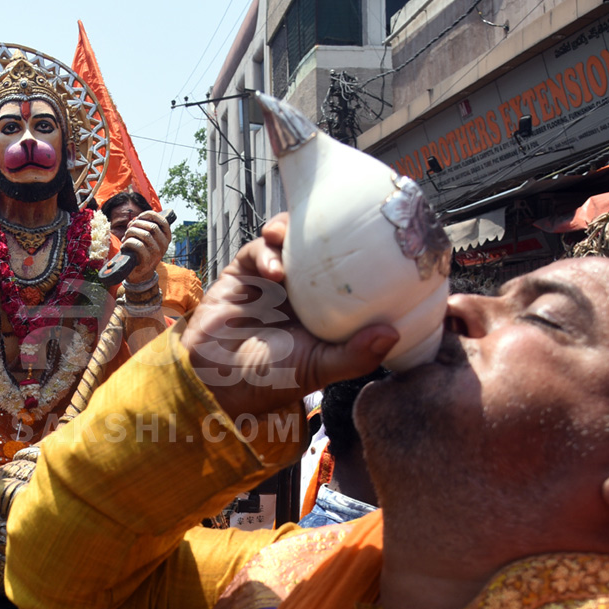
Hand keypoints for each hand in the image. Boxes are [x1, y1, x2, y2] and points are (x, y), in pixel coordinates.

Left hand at [122, 211, 171, 282]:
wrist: (139, 273)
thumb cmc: (140, 252)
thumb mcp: (146, 239)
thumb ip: (144, 228)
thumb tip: (135, 220)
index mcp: (166, 238)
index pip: (163, 221)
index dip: (149, 215)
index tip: (139, 217)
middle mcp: (164, 245)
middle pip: (152, 227)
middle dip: (136, 224)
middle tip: (128, 229)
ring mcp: (157, 254)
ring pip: (145, 234)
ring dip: (131, 232)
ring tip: (125, 237)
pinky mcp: (148, 261)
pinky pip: (138, 245)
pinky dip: (128, 242)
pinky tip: (124, 245)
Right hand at [181, 213, 398, 420]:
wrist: (215, 382)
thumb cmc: (268, 379)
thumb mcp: (319, 369)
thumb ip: (354, 355)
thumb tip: (393, 333)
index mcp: (324, 306)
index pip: (346, 270)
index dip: (359, 252)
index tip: (376, 241)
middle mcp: (299, 288)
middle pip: (317, 245)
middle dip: (325, 230)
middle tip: (333, 226)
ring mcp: (270, 278)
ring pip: (287, 240)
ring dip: (290, 232)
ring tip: (289, 238)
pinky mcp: (242, 272)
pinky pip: (257, 250)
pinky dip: (266, 254)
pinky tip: (272, 271)